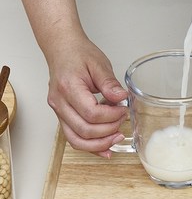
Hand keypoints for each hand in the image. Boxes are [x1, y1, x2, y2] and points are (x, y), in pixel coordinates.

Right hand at [46, 34, 127, 157]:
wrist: (62, 49)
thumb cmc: (79, 54)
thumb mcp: (99, 64)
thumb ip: (110, 83)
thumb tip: (122, 99)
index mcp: (69, 88)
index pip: (91, 113)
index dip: (111, 116)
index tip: (124, 110)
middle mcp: (60, 103)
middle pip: (84, 130)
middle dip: (107, 131)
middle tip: (122, 122)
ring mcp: (58, 111)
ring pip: (76, 139)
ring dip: (98, 144)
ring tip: (117, 138)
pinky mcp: (62, 115)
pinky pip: (73, 136)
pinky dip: (90, 146)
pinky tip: (105, 149)